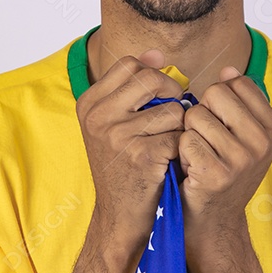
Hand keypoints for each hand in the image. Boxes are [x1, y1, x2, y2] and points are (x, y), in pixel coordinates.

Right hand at [75, 50, 185, 254]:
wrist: (120, 218)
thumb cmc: (124, 168)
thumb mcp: (114, 125)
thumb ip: (131, 88)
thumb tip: (157, 54)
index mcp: (89, 104)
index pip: (131, 65)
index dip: (154, 76)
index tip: (160, 97)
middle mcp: (98, 117)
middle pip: (152, 79)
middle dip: (172, 96)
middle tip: (172, 120)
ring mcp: (117, 136)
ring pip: (173, 109)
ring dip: (179, 128)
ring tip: (167, 148)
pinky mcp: (141, 156)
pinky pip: (180, 136)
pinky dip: (182, 150)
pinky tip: (170, 164)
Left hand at [178, 67, 271, 241]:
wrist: (214, 222)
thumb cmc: (223, 172)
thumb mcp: (241, 136)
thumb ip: (238, 101)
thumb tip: (229, 69)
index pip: (236, 83)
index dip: (218, 100)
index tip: (221, 127)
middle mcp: (263, 143)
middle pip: (215, 93)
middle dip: (201, 113)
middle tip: (207, 142)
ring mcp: (242, 160)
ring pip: (195, 116)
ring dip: (189, 135)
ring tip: (200, 157)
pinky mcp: (216, 174)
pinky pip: (185, 139)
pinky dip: (182, 153)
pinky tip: (192, 170)